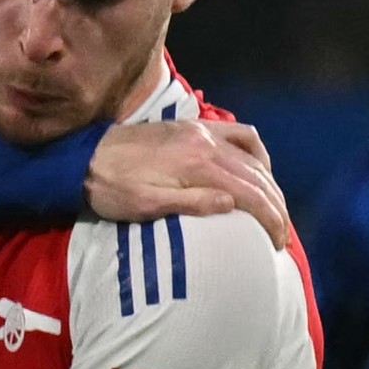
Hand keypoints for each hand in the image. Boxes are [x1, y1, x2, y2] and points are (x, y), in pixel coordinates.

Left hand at [83, 117, 291, 247]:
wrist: (86, 158)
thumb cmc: (112, 190)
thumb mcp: (146, 206)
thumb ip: (191, 203)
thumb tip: (232, 203)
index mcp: (196, 165)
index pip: (248, 193)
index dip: (270, 218)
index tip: (278, 242)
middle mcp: (206, 142)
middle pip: (257, 175)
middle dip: (276, 206)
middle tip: (282, 234)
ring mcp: (202, 131)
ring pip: (252, 156)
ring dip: (270, 183)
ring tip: (276, 208)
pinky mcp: (194, 127)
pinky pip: (238, 133)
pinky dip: (256, 152)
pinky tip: (260, 169)